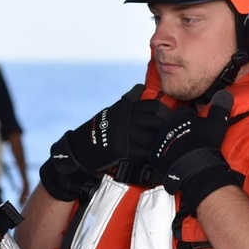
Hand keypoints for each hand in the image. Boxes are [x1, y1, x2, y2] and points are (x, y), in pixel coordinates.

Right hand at [39, 84, 169, 200]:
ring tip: (162, 152)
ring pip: (153, 139)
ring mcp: (125, 134)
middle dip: (165, 132)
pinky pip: (145, 154)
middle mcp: (127, 119)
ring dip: (159, 147)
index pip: (154, 106)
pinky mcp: (122, 149)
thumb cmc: (98, 129)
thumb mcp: (112, 111)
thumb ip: (128, 102)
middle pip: (158, 123)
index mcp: (126, 108)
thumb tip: (141, 88)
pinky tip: (152, 160)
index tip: (167, 123)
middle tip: (168, 140)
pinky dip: (151, 158)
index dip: (164, 115)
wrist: (80, 149)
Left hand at [150, 90, 237, 214]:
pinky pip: (159, 151)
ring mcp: (159, 139)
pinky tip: (174, 159)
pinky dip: (165, 154)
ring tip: (182, 150)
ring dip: (171, 141)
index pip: (184, 112)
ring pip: (165, 136)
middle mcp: (166, 125)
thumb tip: (224, 93)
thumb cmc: (207, 145)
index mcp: (180, 116)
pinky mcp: (154, 154)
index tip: (196, 126)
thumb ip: (220, 107)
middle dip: (179, 128)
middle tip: (189, 139)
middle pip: (173, 123)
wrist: (195, 168)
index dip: (191, 119)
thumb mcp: (218, 124)